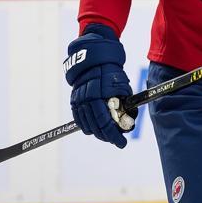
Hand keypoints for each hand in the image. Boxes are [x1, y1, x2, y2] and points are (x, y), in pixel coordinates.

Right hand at [63, 23, 135, 147]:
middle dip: (106, 136)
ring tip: (106, 135)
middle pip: (95, 126)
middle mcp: (86, 100)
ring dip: (96, 132)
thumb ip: (124, 104)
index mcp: (99, 96)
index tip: (121, 143)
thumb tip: (128, 122)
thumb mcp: (123, 87)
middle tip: (116, 140)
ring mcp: (78, 100)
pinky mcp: (73, 100)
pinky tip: (93, 129)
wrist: (94, 59)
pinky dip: (86, 126)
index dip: (113, 135)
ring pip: (85, 124)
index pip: (105, 123)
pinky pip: (78, 118)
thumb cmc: (112, 73)